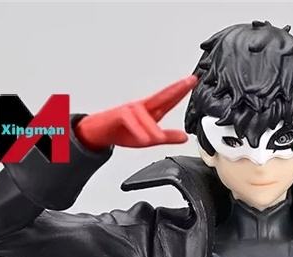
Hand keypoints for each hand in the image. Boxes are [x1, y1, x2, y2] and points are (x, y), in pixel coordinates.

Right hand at [75, 75, 197, 150]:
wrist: (99, 132)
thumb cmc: (122, 131)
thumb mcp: (150, 138)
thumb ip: (167, 137)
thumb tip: (184, 137)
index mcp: (150, 111)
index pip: (169, 99)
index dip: (181, 90)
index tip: (193, 81)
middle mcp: (142, 106)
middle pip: (162, 96)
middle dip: (176, 88)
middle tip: (190, 81)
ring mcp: (130, 109)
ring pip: (145, 115)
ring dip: (151, 127)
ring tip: (156, 139)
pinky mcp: (119, 115)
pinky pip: (130, 121)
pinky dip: (138, 129)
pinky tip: (143, 138)